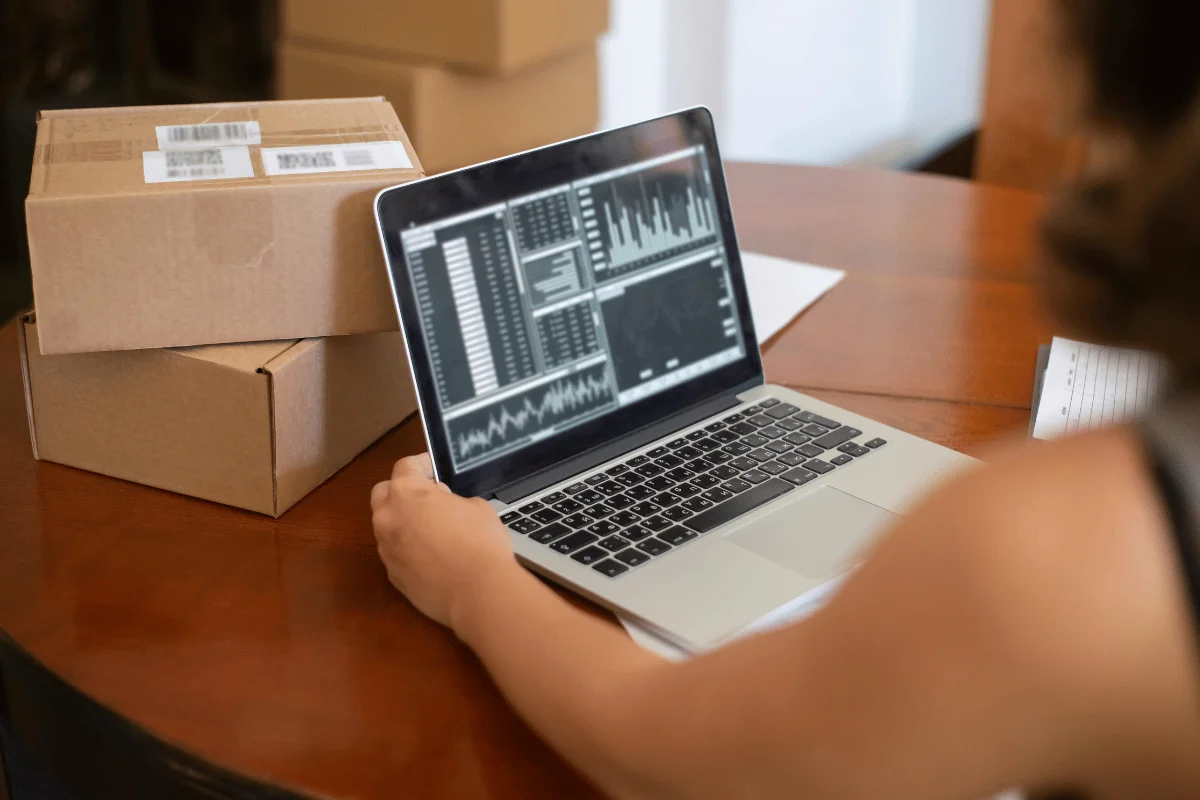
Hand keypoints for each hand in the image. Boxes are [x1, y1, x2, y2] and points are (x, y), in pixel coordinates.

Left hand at [371, 454, 515, 629]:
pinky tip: (432, 558)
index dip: (422, 464)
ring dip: (403, 522)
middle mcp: (387, 518)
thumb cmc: (480, 542)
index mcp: (406, 493)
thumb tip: (443, 506)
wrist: (477, 592)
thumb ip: (452, 500)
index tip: (433, 469)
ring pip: (387, 526)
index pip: (405, 466)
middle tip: (428, 498)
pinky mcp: (391, 576)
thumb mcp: (476, 506)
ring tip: (432, 531)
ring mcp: (386, 549)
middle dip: (402, 491)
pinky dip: (408, 550)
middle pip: (383, 493)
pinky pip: (395, 553)